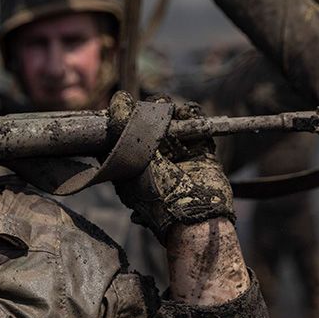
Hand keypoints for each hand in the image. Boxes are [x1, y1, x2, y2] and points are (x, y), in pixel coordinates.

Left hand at [109, 91, 234, 241]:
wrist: (192, 218)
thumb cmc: (155, 195)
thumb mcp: (131, 161)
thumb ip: (123, 129)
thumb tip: (118, 99)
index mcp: (130, 162)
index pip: (124, 130)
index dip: (126, 115)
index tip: (128, 105)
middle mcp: (153, 157)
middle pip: (150, 121)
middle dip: (152, 109)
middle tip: (155, 107)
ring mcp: (178, 154)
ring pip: (174, 121)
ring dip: (173, 110)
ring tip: (171, 109)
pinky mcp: (200, 152)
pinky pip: (197, 127)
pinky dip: (194, 116)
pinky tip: (188, 113)